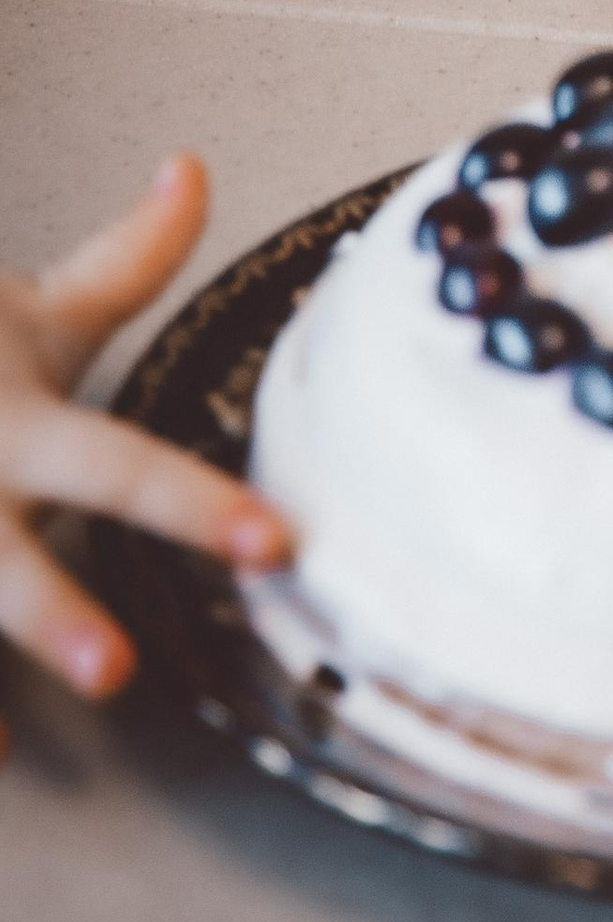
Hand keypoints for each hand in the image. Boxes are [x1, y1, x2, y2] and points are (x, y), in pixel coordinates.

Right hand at [0, 156, 289, 752]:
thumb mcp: (29, 306)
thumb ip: (125, 259)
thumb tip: (193, 168)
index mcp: (17, 423)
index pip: (119, 465)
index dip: (197, 502)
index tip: (276, 541)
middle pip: (2, 559)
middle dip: (53, 612)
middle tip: (119, 670)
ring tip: (7, 753)